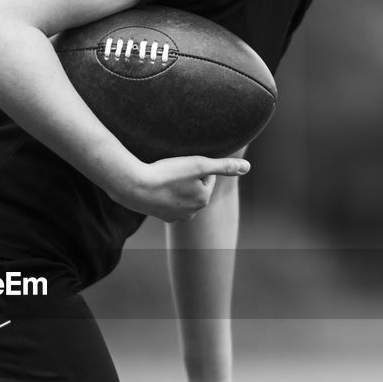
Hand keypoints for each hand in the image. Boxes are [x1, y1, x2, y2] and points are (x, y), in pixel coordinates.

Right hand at [110, 156, 249, 221]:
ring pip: (181, 193)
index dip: (194, 165)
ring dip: (175, 185)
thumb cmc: (167, 173)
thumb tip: (248, 167)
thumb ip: (224, 166)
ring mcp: (176, 217)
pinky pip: (167, 200)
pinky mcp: (161, 216)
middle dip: (186, 177)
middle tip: (171, 170)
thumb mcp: (199, 164)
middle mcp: (192, 213)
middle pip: (194, 185)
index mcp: (203, 199)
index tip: (181, 165)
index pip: (206, 175)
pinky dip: (163, 193)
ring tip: (163, 179)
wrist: (134, 187)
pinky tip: (155, 188)